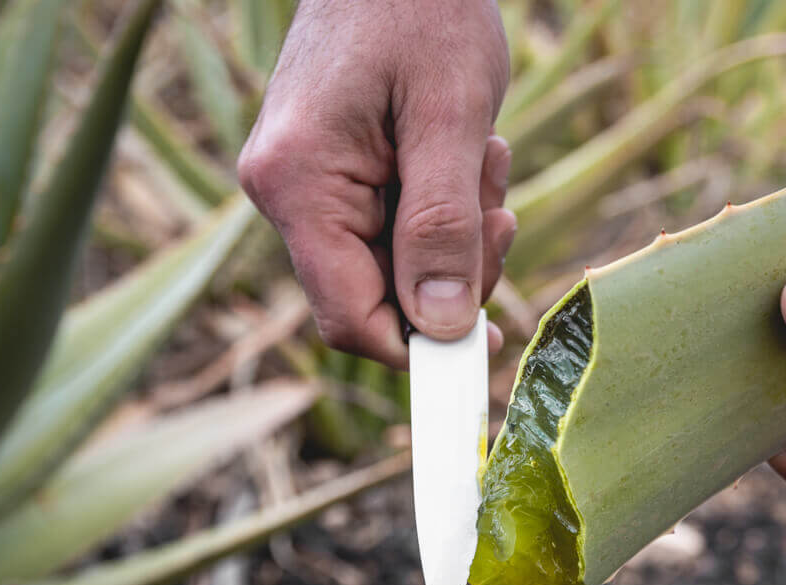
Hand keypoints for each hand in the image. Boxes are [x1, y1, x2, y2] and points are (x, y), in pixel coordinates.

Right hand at [237, 0, 514, 367]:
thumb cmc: (421, 8)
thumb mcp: (451, 118)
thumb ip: (444, 227)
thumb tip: (444, 328)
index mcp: (299, 183)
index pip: (349, 317)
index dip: (420, 349)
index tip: (485, 347)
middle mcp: (287, 192)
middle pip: (378, 296)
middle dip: (454, 270)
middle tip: (498, 212)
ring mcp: (306, 184)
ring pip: (396, 264)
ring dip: (458, 232)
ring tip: (484, 159)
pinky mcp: (333, 174)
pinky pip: (396, 227)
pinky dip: (445, 208)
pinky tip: (468, 155)